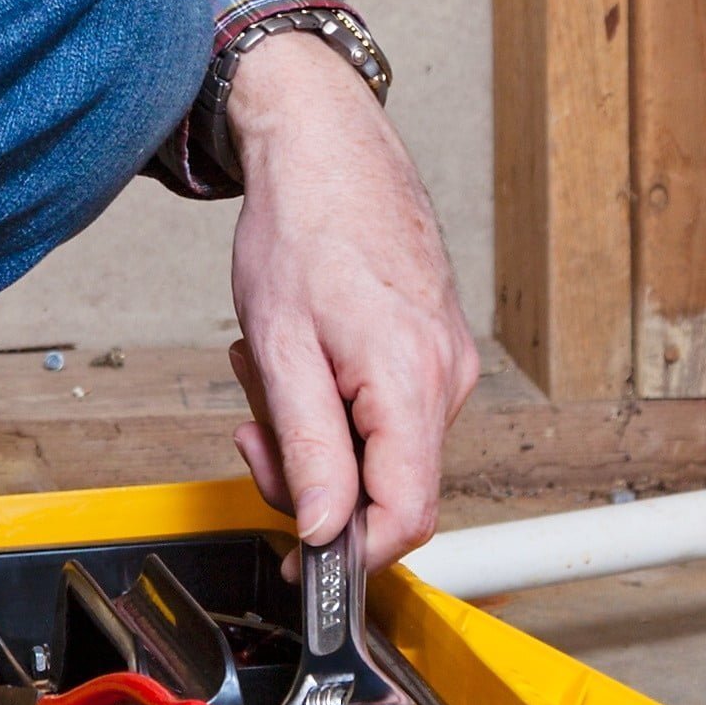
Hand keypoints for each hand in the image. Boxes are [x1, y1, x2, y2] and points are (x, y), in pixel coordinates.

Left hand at [217, 32, 481, 567]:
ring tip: (275, 365)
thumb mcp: (279, 348)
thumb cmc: (302, 227)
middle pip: (389, 487)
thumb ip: (308, 450)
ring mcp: (449, 361)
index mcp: (412, 381)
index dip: (351, 554)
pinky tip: (307, 351)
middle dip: (312, 474)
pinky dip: (338, 398)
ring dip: (319, 430)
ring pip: (384, 448)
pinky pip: (389, 409)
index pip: (405, 516)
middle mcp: (447, 376)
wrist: (327, 144)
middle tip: (256, 427)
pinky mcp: (437, 348)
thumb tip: (325, 534)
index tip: (301, 559)